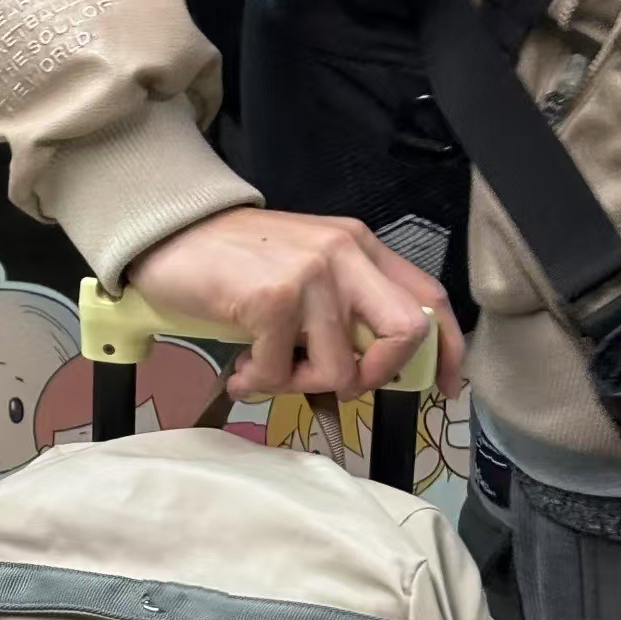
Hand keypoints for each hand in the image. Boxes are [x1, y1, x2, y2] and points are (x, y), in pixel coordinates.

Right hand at [130, 208, 464, 400]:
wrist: (171, 233)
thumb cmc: (234, 262)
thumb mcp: (306, 271)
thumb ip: (344, 304)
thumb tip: (372, 366)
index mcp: (361, 246)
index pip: (430, 298)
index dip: (449, 349)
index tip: (446, 386)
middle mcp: (346, 253)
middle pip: (408, 332)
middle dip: (375, 376)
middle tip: (334, 383)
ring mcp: (311, 274)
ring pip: (339, 368)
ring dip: (297, 385)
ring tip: (263, 370)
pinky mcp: (273, 299)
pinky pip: (282, 372)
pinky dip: (258, 383)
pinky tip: (239, 368)